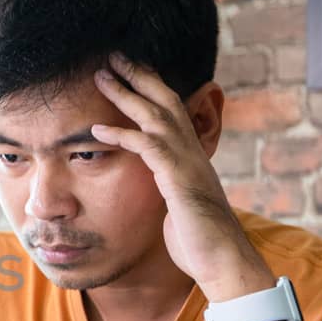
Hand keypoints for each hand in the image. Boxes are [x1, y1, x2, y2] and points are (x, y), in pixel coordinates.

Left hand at [90, 54, 273, 301]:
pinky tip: (97, 128)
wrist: (224, 264)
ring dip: (126, 93)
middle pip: (165, 101)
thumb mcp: (180, 209)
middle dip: (140, 75)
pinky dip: (121, 134)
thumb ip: (168, 192)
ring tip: (100, 75)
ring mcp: (187, 164)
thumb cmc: (201, 244)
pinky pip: (147, 147)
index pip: (172, 112)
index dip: (151, 89)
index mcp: (191, 157)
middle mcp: (192, 153)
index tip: (129, 71)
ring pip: (156, 115)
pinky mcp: (178, 180)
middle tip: (113, 56)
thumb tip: (159, 193)